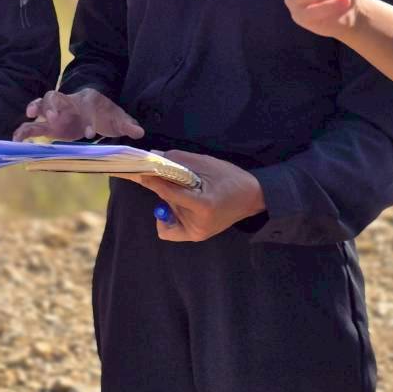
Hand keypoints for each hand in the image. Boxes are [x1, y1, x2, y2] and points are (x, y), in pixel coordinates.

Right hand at [13, 88, 143, 141]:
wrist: (94, 110)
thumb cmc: (106, 114)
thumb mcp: (118, 119)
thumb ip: (127, 125)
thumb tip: (139, 132)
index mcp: (86, 102)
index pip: (84, 106)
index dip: (88, 118)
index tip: (91, 133)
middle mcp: (68, 104)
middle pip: (55, 96)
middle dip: (53, 106)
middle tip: (54, 118)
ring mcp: (56, 114)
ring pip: (41, 105)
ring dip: (35, 110)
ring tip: (29, 117)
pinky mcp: (48, 126)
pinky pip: (32, 126)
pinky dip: (23, 131)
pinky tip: (16, 141)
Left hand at [121, 151, 264, 242]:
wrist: (252, 197)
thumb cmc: (231, 178)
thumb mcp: (207, 164)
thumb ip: (179, 160)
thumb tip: (153, 156)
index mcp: (203, 206)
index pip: (168, 192)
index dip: (152, 180)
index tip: (140, 171)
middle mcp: (197, 224)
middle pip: (165, 203)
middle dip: (163, 188)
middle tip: (170, 177)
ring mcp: (196, 233)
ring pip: (165, 215)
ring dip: (168, 201)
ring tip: (186, 191)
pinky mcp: (195, 235)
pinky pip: (170, 230)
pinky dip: (168, 217)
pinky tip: (178, 206)